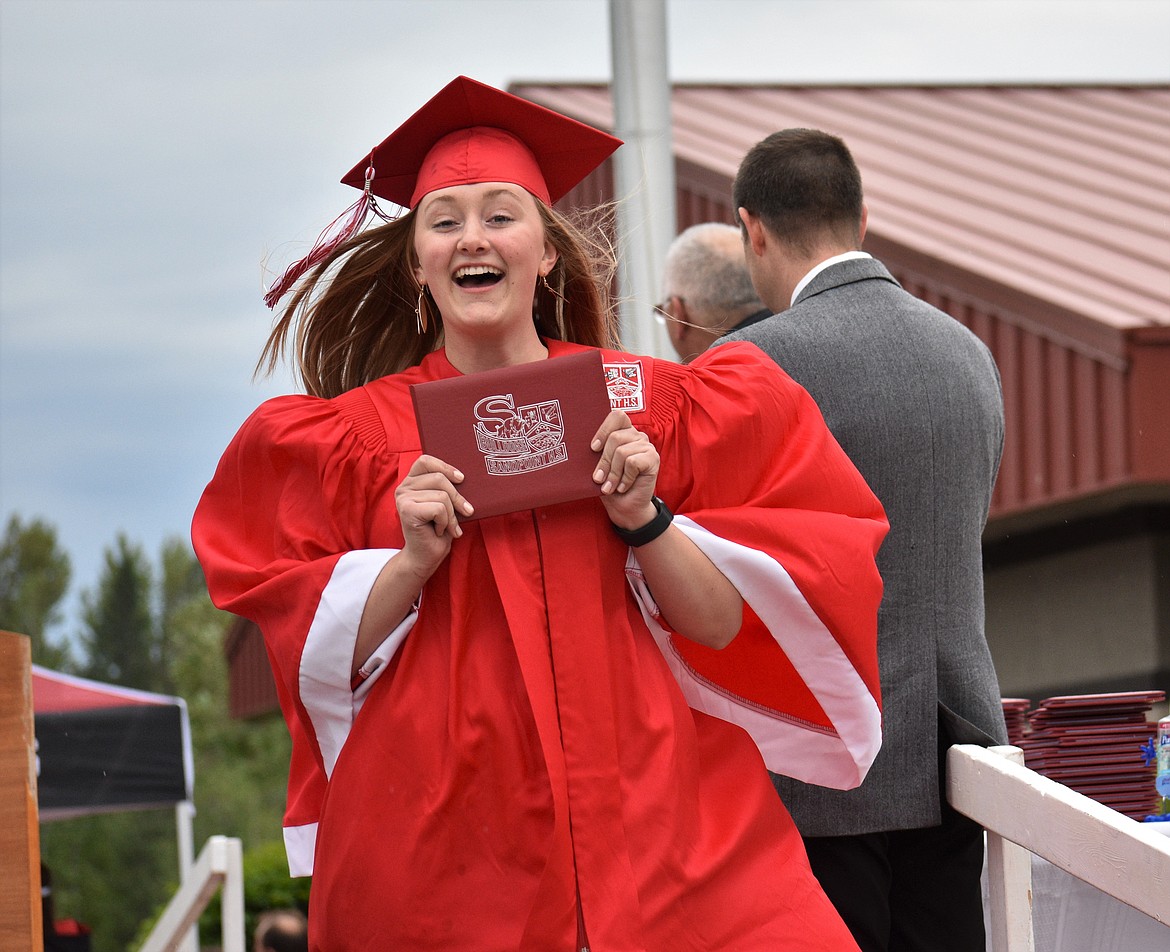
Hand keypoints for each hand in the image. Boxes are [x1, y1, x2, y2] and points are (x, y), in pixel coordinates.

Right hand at [394, 454, 473, 578]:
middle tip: (465, 512)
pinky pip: (439, 508)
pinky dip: (446, 522)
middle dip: (457, 498)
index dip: (445, 467)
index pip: (426, 461)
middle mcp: (403, 487)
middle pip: (439, 479)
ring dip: (451, 515)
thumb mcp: (445, 503)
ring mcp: (403, 498)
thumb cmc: (438, 529)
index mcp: (411, 481)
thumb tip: (465, 476)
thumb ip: (447, 487)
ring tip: (448, 527)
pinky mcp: (406, 510)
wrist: (426, 556)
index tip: (461, 479)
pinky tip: (439, 531)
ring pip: (442, 495)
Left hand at [591, 410, 659, 530]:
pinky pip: (633, 463)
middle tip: (598, 479)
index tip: (593, 448)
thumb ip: (596, 453)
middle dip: (603, 461)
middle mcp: (636, 436)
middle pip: (615, 437)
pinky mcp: (653, 459)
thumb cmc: (610, 485)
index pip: (616, 416)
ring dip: (613, 474)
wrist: (625, 507)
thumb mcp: (599, 466)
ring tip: (610, 486)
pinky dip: (625, 478)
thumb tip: (584, 446)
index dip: (603, 429)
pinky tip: (624, 486)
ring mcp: (646, 446)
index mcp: (623, 432)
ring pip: (622, 452)